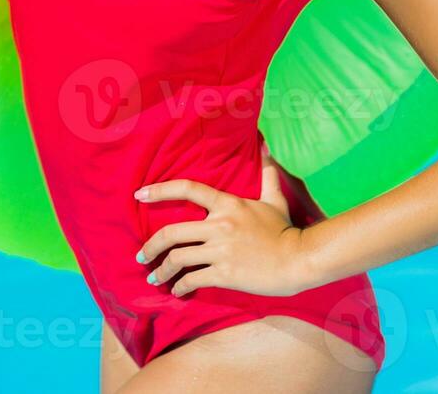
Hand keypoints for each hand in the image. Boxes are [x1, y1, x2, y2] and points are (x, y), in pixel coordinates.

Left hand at [134, 149, 317, 298]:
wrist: (298, 260)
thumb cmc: (285, 230)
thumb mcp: (275, 199)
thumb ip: (267, 174)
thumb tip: (266, 147)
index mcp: (228, 204)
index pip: (188, 189)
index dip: (160, 190)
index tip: (139, 195)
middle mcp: (220, 225)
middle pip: (171, 232)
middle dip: (151, 246)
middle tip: (141, 255)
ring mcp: (221, 250)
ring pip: (178, 259)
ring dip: (162, 271)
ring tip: (155, 277)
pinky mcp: (225, 274)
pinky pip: (193, 280)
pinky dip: (181, 287)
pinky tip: (177, 291)